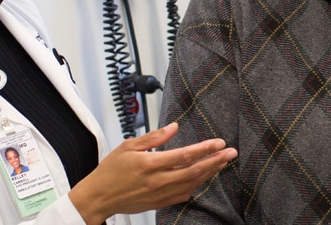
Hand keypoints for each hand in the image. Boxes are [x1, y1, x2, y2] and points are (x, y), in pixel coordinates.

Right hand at [69, 122, 237, 224]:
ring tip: (222, 162)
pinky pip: (184, 194)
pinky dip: (196, 185)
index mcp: (149, 164)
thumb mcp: (128, 146)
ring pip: (192, 183)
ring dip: (209, 172)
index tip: (219, 142)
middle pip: (194, 171)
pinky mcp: (160, 203)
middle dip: (216, 161)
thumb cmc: (110, 170)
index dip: (205, 149)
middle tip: (231, 153)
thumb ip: (154, 137)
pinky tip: (204, 176)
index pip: (184, 155)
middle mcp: (157, 181)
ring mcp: (160, 194)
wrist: (99, 197)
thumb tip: (174, 127)